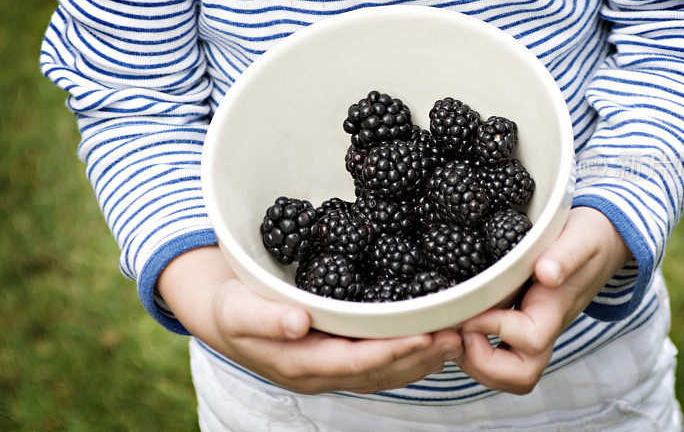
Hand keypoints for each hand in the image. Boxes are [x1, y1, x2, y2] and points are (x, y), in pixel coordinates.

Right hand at [157, 246, 462, 393]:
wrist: (226, 318)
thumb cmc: (231, 310)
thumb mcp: (238, 310)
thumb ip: (266, 318)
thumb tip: (298, 322)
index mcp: (300, 364)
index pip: (354, 362)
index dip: (390, 352)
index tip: (424, 336)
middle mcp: (322, 373)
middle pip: (379, 371)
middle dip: (419, 355)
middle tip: (456, 334)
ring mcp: (333, 369)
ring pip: (385, 370)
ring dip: (422, 356)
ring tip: (456, 336)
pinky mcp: (340, 357)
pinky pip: (380, 361)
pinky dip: (409, 351)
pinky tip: (432, 337)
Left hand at [455, 207, 630, 394]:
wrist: (601, 244)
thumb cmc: (589, 240)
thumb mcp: (580, 237)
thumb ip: (565, 255)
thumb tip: (546, 273)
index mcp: (555, 309)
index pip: (531, 339)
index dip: (497, 328)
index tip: (474, 308)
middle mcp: (544, 331)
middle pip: (520, 376)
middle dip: (482, 363)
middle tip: (459, 330)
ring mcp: (532, 336)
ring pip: (506, 376)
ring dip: (473, 362)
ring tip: (452, 330)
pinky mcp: (519, 333)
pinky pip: (497, 362)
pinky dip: (471, 354)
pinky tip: (457, 327)